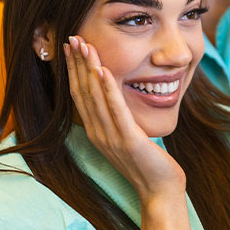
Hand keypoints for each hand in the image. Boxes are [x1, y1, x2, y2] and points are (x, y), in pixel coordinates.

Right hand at [65, 35, 185, 202]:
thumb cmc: (148, 164)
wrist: (159, 191)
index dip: (73, 71)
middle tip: (71, 38)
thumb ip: (119, 120)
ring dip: (89, 69)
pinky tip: (104, 71)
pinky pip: (116, 111)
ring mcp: (111, 138)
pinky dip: (109, 90)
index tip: (70, 48)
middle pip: (82, 93)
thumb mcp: (128, 138)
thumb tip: (118, 99)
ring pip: (95, 98)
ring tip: (85, 46)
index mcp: (96, 132)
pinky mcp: (128, 140)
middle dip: (77, 64)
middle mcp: (98, 134)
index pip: (80, 96)